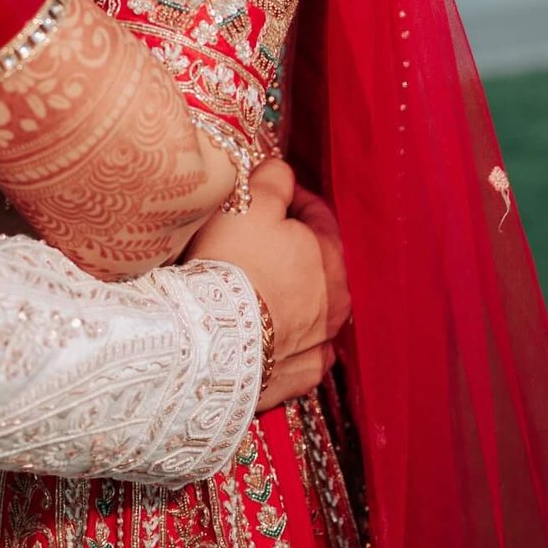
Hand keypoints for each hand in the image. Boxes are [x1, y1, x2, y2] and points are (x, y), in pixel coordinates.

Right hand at [187, 160, 349, 411]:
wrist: (211, 338)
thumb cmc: (233, 262)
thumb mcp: (250, 201)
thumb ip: (275, 178)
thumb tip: (284, 171)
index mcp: (331, 259)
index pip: (320, 215)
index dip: (294, 199)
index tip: (269, 195)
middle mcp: (337, 306)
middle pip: (319, 264)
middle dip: (294, 248)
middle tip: (257, 238)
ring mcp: (319, 345)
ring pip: (313, 309)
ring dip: (292, 293)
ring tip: (256, 284)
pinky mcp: (299, 377)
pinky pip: (299, 350)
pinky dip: (286, 337)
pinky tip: (264, 328)